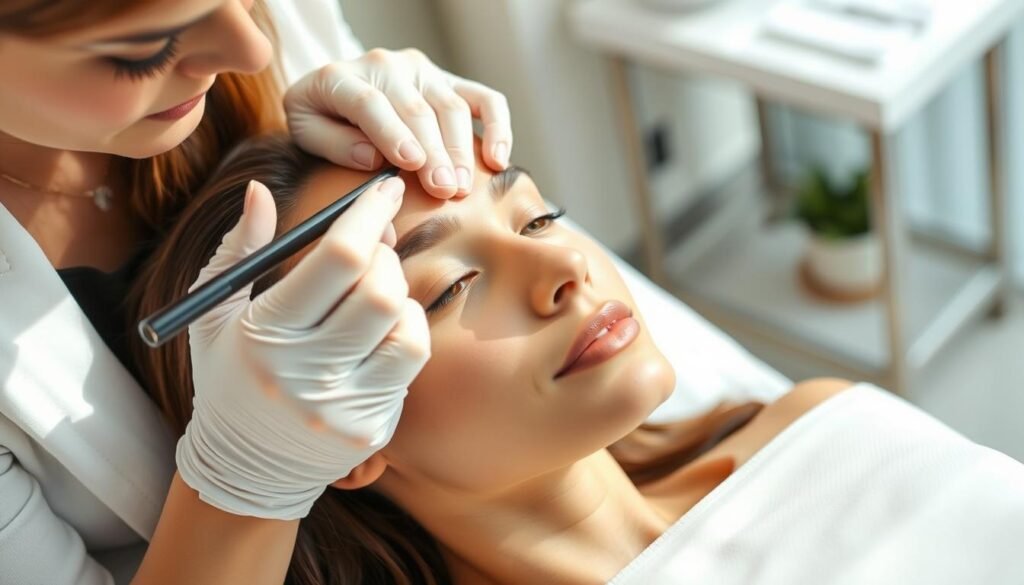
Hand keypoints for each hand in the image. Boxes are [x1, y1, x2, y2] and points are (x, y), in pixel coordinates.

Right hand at [178, 177, 429, 518]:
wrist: (244, 468)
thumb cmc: (229, 375)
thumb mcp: (214, 313)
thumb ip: (240, 249)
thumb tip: (261, 188)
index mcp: (264, 335)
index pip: (337, 258)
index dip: (368, 213)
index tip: (383, 189)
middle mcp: (306, 375)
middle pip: (380, 288)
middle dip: (383, 253)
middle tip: (373, 247)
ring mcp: (343, 407)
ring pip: (405, 321)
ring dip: (397, 292)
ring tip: (371, 293)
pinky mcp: (372, 427)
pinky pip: (412, 357)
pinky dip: (406, 328)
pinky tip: (381, 330)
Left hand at [284, 48, 511, 198]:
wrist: (334, 88)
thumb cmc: (321, 116)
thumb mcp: (304, 128)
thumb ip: (332, 142)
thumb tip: (372, 159)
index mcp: (342, 77)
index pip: (372, 103)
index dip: (392, 133)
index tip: (411, 163)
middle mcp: (386, 67)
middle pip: (418, 109)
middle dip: (434, 152)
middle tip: (444, 191)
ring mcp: (421, 71)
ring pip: (452, 107)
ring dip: (461, 149)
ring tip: (462, 186)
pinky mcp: (447, 81)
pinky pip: (484, 98)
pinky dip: (498, 127)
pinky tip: (498, 160)